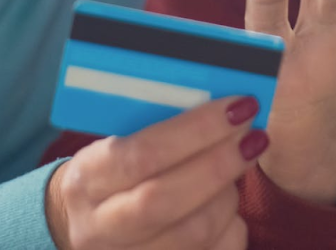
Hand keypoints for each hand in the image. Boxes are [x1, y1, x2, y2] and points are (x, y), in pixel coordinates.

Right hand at [44, 95, 268, 249]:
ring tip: (236, 169)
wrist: (81, 226)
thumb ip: (158, 124)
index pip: (143, 154)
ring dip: (227, 195)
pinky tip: (228, 206)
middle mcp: (101, 227)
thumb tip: (223, 102)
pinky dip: (231, 227)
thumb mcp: (115, 142)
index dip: (197, 130)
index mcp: (87, 178)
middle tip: (254, 138)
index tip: (239, 107)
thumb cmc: (110, 173)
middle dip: (219, 165)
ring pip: (195, 233)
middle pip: (166, 201)